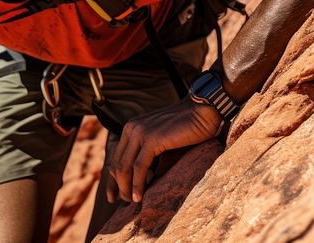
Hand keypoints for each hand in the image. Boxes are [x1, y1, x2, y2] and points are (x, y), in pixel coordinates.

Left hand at [104, 97, 221, 203]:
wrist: (202, 111)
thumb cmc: (186, 127)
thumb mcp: (161, 137)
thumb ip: (149, 150)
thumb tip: (142, 175)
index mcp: (131, 128)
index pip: (116, 157)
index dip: (111, 179)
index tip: (112, 197)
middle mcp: (131, 129)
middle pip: (117, 164)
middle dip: (118, 186)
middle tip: (124, 202)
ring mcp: (140, 133)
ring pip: (125, 167)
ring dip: (127, 187)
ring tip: (133, 201)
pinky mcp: (152, 140)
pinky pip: (139, 167)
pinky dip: (138, 184)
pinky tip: (139, 196)